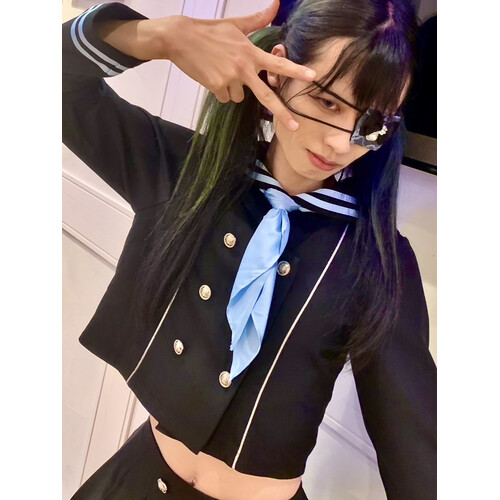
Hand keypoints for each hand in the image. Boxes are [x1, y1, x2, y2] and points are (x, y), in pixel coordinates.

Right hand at [165, 0, 314, 130]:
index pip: (278, 63)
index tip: (312, 76)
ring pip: (240, 97)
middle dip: (282, 112)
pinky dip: (220, 91)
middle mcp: (244, 68)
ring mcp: (230, 80)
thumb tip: (277, 4)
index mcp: (251, 52)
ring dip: (234, 90)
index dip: (296, 70)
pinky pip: (225, 98)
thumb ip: (258, 20)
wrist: (179, 39)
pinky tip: (212, 76)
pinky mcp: (216, 88)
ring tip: (222, 71)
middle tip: (295, 125)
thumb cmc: (209, 30)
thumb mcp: (235, 24)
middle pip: (266, 96)